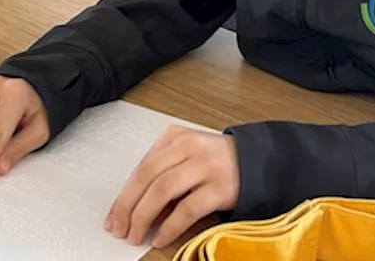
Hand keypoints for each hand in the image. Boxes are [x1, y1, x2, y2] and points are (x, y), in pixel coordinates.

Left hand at [105, 126, 238, 248]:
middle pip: (147, 176)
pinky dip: (170, 225)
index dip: (123, 194)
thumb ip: (163, 174)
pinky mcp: (221, 186)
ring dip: (144, 216)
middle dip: (127, 206)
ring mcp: (205, 166)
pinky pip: (188, 208)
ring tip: (135, 235)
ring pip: (163, 189)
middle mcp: (189, 147)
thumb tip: (135, 207)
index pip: (141, 167)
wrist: (261, 162)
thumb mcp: (187, 157)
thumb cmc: (218, 163)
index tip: (113, 215)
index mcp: (175, 137)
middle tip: (118, 228)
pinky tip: (160, 237)